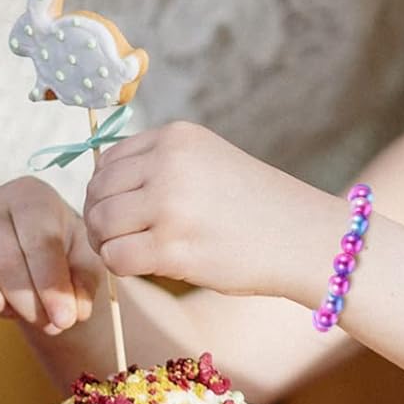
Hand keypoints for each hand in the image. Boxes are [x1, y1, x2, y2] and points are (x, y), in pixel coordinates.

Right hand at [0, 176, 100, 334]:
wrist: (37, 261)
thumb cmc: (65, 255)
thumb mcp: (85, 264)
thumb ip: (84, 283)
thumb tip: (73, 311)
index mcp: (30, 195)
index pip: (38, 238)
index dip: (51, 283)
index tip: (65, 319)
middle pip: (2, 255)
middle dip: (27, 300)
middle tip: (47, 323)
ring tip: (13, 311)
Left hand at [82, 122, 333, 299]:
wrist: (304, 238)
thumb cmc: (257, 207)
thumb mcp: (209, 162)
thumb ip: (161, 165)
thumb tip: (101, 188)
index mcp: (177, 137)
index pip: (108, 160)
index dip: (106, 190)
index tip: (122, 212)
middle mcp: (168, 163)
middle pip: (98, 191)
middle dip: (102, 219)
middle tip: (120, 239)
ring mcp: (169, 204)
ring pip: (102, 224)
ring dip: (109, 244)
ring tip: (134, 252)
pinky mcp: (172, 246)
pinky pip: (116, 257)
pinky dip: (121, 266)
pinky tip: (146, 267)